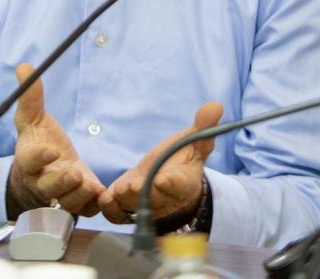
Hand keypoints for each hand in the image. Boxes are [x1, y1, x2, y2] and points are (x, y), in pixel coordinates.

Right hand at [6, 63, 105, 218]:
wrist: (44, 172)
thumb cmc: (38, 142)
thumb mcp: (33, 120)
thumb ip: (31, 97)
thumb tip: (24, 66)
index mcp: (29, 160)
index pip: (29, 160)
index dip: (39, 157)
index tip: (50, 149)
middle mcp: (43, 181)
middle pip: (48, 187)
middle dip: (61, 182)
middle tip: (74, 173)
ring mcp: (61, 195)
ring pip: (68, 202)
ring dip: (79, 195)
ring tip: (89, 185)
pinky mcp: (78, 204)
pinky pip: (86, 210)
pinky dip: (95, 205)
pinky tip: (103, 196)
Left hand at [98, 101, 222, 224]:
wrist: (168, 182)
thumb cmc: (182, 160)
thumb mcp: (194, 142)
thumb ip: (203, 127)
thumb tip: (215, 105)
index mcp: (182, 182)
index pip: (178, 185)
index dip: (171, 183)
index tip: (162, 180)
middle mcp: (163, 199)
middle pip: (153, 200)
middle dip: (143, 194)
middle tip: (132, 186)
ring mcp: (144, 206)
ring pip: (133, 208)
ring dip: (124, 201)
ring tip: (117, 191)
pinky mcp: (126, 209)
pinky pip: (116, 215)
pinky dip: (108, 208)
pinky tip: (103, 197)